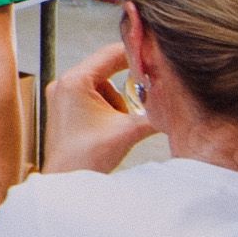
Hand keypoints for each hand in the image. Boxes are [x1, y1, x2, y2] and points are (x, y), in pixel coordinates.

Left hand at [42, 36, 157, 174]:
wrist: (66, 183)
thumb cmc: (84, 159)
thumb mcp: (127, 131)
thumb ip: (154, 113)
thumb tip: (175, 103)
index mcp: (75, 81)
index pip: (111, 54)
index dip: (136, 54)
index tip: (155, 57)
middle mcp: (64, 84)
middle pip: (106, 69)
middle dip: (129, 83)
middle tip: (147, 92)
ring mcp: (62, 96)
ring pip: (102, 85)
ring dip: (118, 100)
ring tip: (119, 123)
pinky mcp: (65, 109)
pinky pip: (93, 98)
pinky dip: (108, 108)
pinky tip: (111, 127)